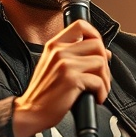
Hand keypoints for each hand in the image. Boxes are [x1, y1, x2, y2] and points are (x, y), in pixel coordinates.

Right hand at [13, 20, 110, 136]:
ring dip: (105, 79)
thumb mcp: (54, 66)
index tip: (100, 50)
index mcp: (54, 45)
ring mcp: (65, 64)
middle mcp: (59, 51)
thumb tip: (105, 52)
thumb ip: (75, 56)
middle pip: (97, 44)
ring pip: (101, 62)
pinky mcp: (71, 79)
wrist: (30, 112)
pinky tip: (96, 98)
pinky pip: (98, 81)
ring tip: (99, 90)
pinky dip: (102, 92)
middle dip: (105, 63)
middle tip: (100, 77)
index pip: (80, 25)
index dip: (96, 35)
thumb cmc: (43, 92)